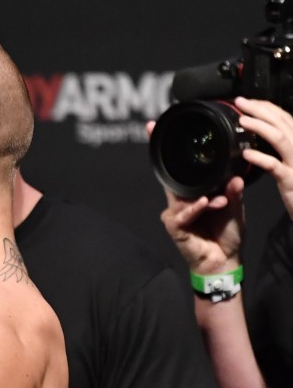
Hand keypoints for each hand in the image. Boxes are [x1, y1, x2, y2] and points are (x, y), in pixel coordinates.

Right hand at [150, 121, 245, 274]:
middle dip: (163, 155)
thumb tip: (235, 176)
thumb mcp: (235, 206)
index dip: (168, 148)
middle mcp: (181, 201)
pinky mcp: (175, 227)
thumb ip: (233, 191)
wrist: (225, 260)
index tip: (155, 127)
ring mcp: (176, 213)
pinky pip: (182, 214)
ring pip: (181, 196)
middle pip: (169, 175)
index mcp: (194, 192)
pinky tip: (206, 205)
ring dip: (201, 197)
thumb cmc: (226, 233)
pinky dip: (195, 209)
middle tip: (153, 132)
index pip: (180, 168)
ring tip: (219, 200)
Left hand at [235, 96, 292, 218]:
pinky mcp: (291, 179)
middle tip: (241, 102)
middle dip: (260, 109)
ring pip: (280, 138)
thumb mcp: (292, 160)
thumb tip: (263, 131)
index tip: (248, 102)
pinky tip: (246, 153)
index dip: (266, 107)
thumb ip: (282, 146)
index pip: (284, 117)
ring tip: (243, 121)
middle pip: (282, 122)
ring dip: (260, 127)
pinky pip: (274, 165)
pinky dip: (260, 157)